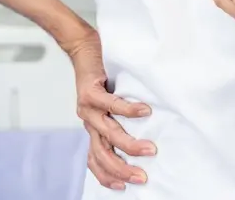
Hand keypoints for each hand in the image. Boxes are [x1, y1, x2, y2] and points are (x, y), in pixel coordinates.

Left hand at [65, 31, 155, 189]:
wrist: (83, 48)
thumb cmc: (104, 74)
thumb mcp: (110, 101)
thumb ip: (121, 116)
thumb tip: (152, 125)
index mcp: (93, 126)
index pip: (96, 159)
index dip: (107, 175)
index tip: (124, 187)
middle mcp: (89, 121)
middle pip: (102, 154)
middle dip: (122, 169)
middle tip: (142, 177)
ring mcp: (87, 108)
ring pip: (108, 134)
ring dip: (129, 145)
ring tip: (150, 150)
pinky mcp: (90, 92)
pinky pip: (111, 104)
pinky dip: (129, 109)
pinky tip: (145, 111)